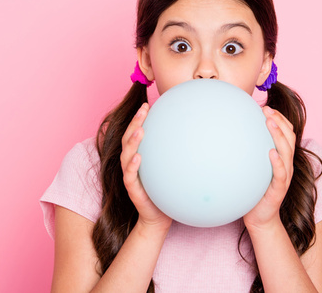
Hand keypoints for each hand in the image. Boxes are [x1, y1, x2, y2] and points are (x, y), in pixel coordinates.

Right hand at [120, 102, 172, 229]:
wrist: (158, 217)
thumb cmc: (165, 191)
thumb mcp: (170, 169)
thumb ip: (174, 155)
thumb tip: (195, 138)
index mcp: (138, 157)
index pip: (136, 133)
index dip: (139, 118)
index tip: (148, 104)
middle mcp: (131, 164)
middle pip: (128, 138)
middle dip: (135, 122)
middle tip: (143, 109)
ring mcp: (130, 176)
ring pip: (126, 154)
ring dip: (133, 141)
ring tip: (141, 129)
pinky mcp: (132, 189)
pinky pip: (130, 175)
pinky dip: (133, 165)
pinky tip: (139, 157)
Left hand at [243, 106, 295, 231]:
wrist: (259, 219)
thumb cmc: (254, 192)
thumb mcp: (252, 169)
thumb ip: (248, 154)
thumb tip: (229, 137)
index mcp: (282, 158)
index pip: (287, 133)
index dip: (280, 119)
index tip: (267, 108)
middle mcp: (286, 164)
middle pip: (289, 137)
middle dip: (279, 121)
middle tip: (267, 110)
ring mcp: (285, 176)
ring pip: (287, 151)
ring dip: (279, 135)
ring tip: (270, 123)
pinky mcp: (280, 189)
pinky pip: (281, 173)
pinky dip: (277, 162)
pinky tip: (270, 152)